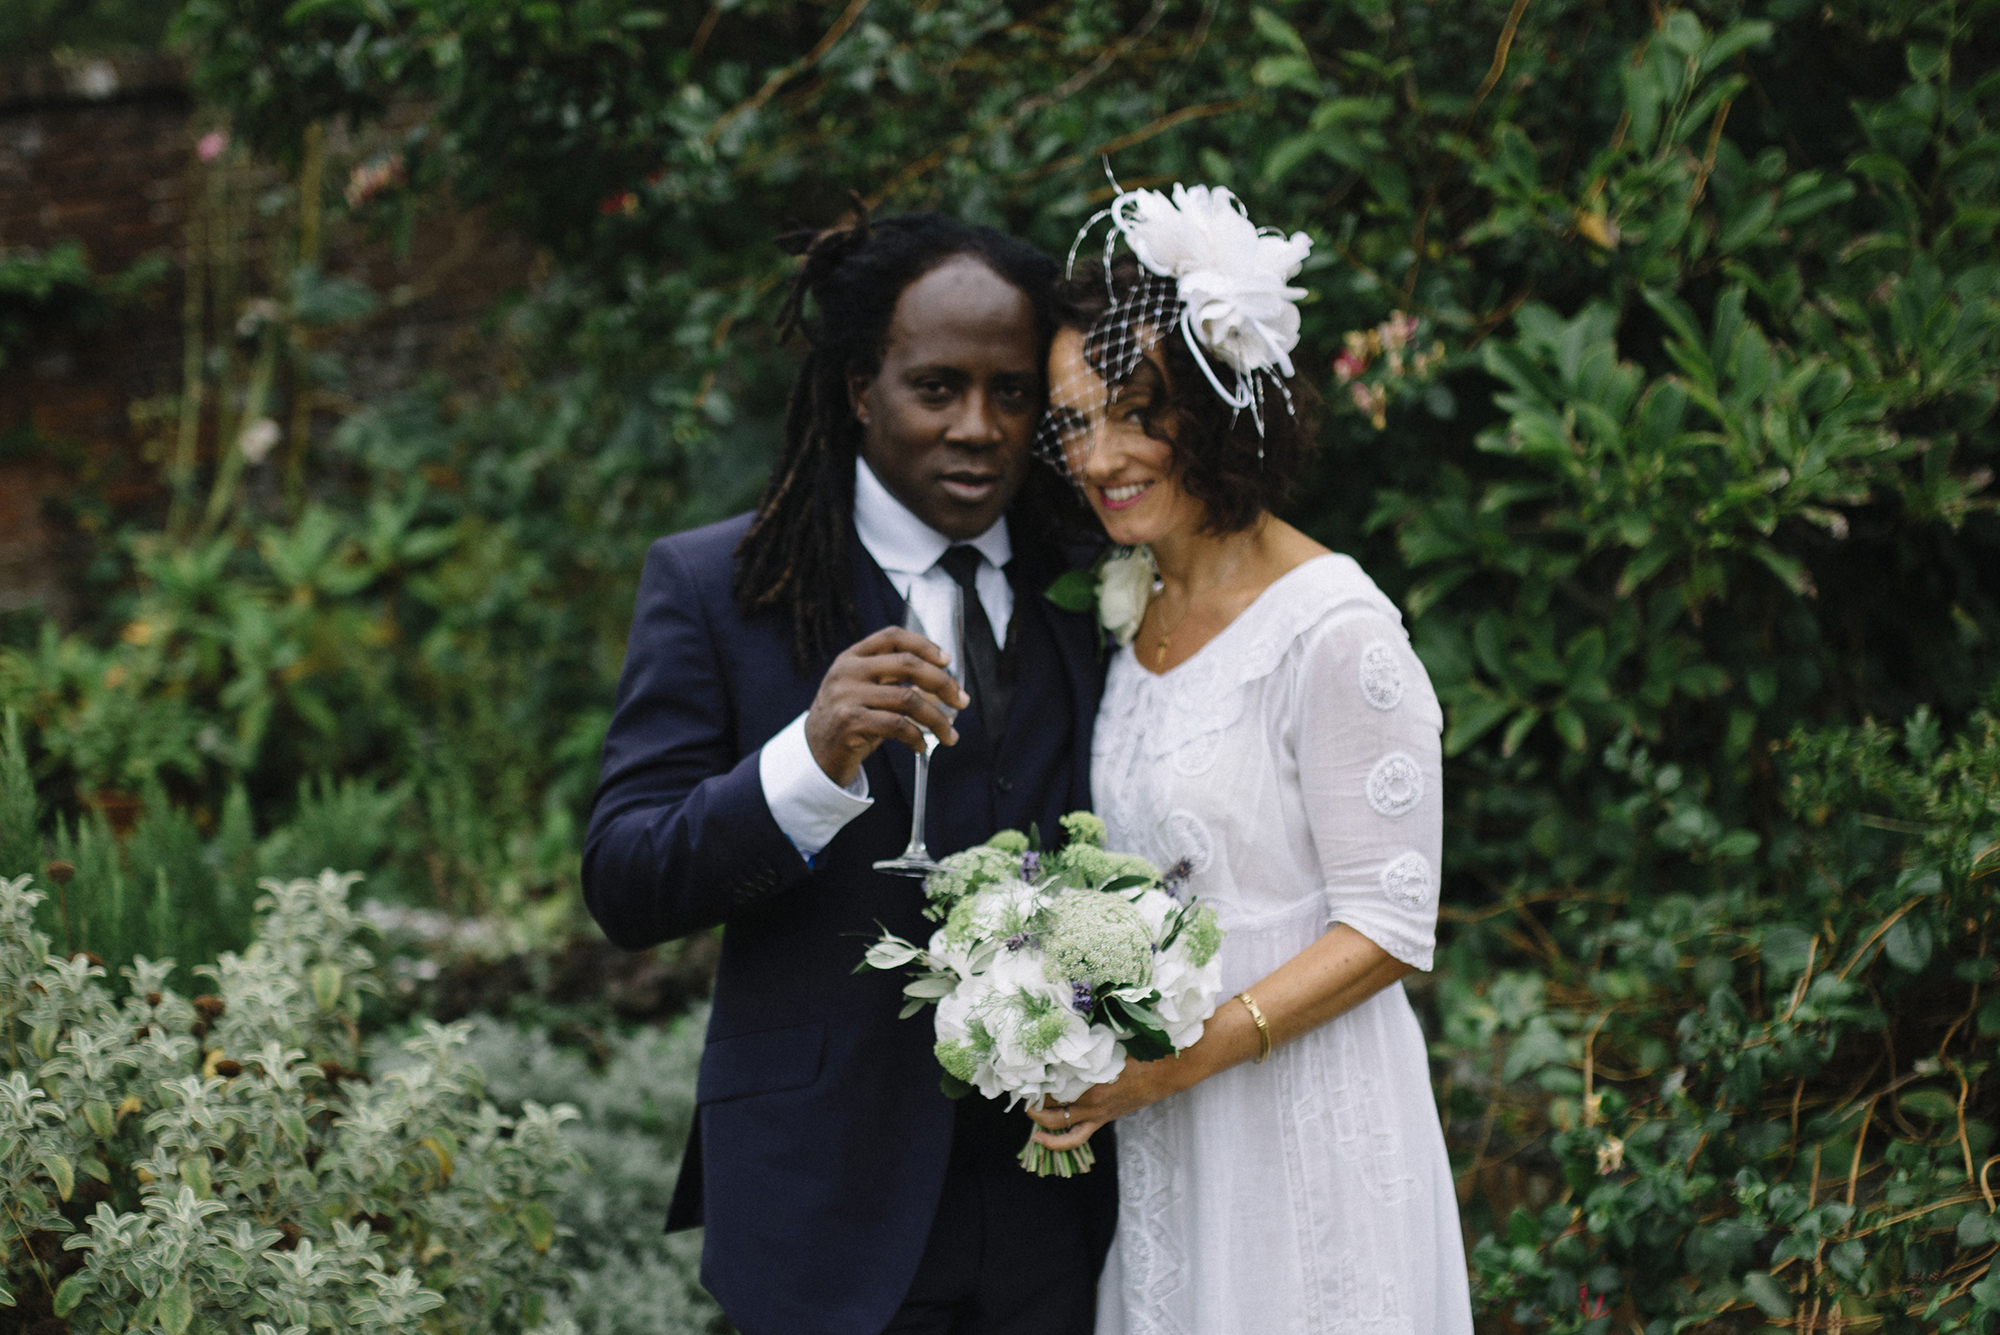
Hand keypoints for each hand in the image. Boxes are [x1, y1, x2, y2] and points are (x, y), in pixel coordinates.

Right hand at [804, 626, 969, 787]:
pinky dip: (917, 737)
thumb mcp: (864, 691)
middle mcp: (848, 671)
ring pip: (908, 699)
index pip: (893, 637)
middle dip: (943, 683)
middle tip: (961, 702)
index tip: (947, 661)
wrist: (814, 754)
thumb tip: (944, 685)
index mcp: (852, 657)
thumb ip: (893, 680)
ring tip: (950, 735)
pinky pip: (897, 725)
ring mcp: (847, 696)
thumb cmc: (849, 721)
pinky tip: (922, 746)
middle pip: (908, 664)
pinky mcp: (850, 723)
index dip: (925, 645)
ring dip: (937, 719)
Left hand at [1022, 1055, 1193, 1152]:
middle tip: (1023, 1089)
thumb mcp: (1113, 1042)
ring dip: (1040, 1122)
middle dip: (1033, 1099)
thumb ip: (1090, 1043)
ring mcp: (1097, 1113)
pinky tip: (1042, 1139)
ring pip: (1059, 1126)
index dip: (1037, 1078)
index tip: (1027, 1068)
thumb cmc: (1143, 1052)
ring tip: (1029, 1113)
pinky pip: (1076, 1138)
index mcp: (1092, 1079)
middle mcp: (1091, 1100)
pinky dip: (1057, 1142)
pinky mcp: (1104, 1119)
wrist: (1169, 1071)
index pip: (1054, 1083)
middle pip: (1051, 1104)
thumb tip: (1068, 1031)